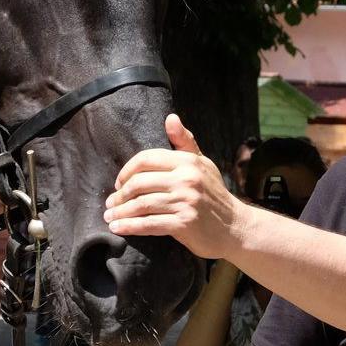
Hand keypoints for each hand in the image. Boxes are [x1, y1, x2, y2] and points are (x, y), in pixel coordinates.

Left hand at [104, 114, 247, 259]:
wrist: (235, 227)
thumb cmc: (214, 195)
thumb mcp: (202, 164)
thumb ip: (184, 142)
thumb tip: (170, 117)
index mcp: (188, 162)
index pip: (146, 159)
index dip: (126, 171)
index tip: (119, 183)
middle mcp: (187, 179)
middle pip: (139, 183)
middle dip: (120, 194)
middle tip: (111, 203)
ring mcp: (185, 201)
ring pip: (141, 204)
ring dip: (120, 212)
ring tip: (110, 217)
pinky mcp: (184, 223)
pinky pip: (148, 224)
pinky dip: (129, 227)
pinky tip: (118, 228)